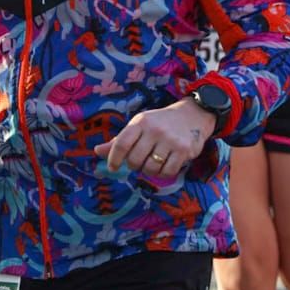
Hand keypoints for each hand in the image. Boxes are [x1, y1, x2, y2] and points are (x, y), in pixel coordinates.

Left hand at [96, 99, 215, 177]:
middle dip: (133, 165)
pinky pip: (167, 172)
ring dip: (148, 170)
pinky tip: (163, 166)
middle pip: (134, 160)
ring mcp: (170, 140)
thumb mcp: (139, 126)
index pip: (121, 144)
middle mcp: (155, 130)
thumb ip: (119, 140)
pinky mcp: (184, 150)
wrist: (192, 115)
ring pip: (150, 168)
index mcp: (140, 122)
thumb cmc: (159, 123)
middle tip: (138, 161)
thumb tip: (97, 151)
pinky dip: (162, 174)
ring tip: (151, 163)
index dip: (114, 159)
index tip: (112, 167)